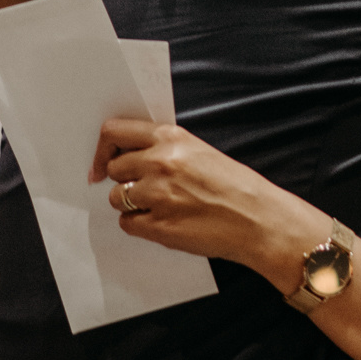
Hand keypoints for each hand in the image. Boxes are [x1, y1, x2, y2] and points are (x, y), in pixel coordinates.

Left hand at [91, 118, 322, 277]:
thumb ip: (164, 149)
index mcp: (171, 139)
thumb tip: (129, 156)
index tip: (101, 163)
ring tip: (160, 207)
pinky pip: (128, 224)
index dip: (102, 149)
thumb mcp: (200, 152)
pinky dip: (140, 225)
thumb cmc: (236, 187)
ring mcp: (157, 196)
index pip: (114, 132)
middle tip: (143, 188)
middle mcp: (160, 163)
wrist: (259, 220)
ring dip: (131, 204)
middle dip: (123, 179)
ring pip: (117, 198)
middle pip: (113, 168)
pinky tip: (164, 222)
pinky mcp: (158, 226)